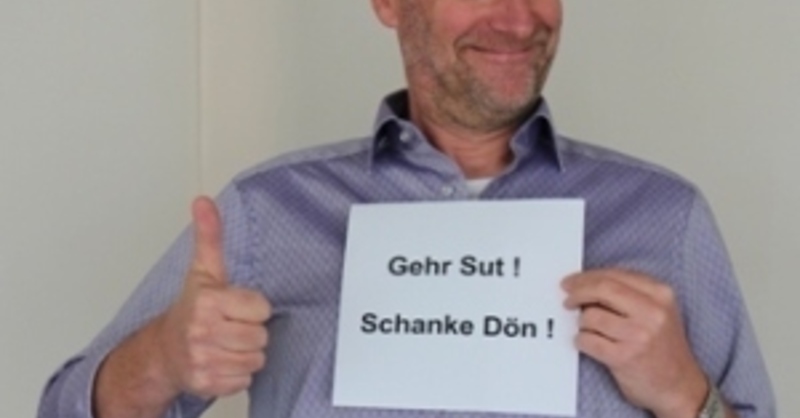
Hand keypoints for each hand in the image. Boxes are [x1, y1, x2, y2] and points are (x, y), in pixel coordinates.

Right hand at [156, 196, 271, 398]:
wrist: (163, 351)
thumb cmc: (190, 310)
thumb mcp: (203, 271)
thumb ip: (209, 236)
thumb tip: (203, 201)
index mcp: (206, 301)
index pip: (261, 308)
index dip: (253, 307)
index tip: (236, 306)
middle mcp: (201, 331)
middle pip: (260, 336)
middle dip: (250, 332)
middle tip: (231, 326)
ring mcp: (202, 360)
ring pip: (255, 359)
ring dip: (245, 353)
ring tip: (227, 343)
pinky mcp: (205, 383)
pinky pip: (244, 379)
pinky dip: (237, 374)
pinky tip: (222, 361)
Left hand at [562, 269, 707, 417]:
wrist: (680, 386)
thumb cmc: (664, 348)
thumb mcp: (660, 311)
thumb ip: (631, 293)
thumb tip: (588, 282)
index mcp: (661, 294)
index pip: (614, 275)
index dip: (587, 277)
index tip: (573, 281)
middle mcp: (652, 312)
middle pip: (601, 289)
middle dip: (578, 292)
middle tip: (567, 299)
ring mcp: (638, 335)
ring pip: (590, 316)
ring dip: (582, 323)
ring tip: (590, 330)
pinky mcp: (624, 357)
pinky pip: (587, 340)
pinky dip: (581, 341)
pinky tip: (588, 343)